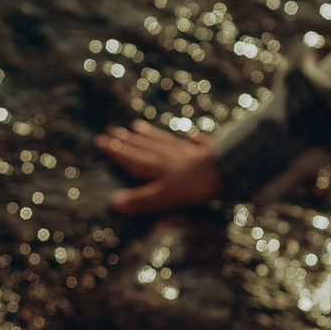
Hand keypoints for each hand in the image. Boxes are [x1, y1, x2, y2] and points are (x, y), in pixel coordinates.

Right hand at [95, 121, 223, 213]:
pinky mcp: (209, 152)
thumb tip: (113, 203)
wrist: (228, 169)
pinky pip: (196, 143)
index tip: (101, 141)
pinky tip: (190, 135)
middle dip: (127, 140)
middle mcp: (169, 156)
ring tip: (137, 126)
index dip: (116, 150)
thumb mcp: (164, 197)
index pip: (132, 158)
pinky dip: (191, 138)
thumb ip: (141, 200)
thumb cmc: (195, 186)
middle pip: (145, 147)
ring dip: (150, 135)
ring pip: (165, 141)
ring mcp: (188, 152)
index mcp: (157, 167)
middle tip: (113, 130)